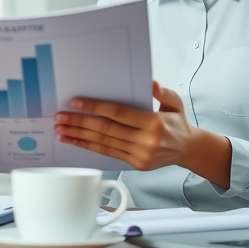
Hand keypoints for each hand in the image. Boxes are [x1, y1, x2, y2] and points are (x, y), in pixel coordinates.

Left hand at [54, 81, 231, 186]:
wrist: (188, 149)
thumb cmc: (178, 123)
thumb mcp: (175, 103)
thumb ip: (163, 93)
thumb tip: (150, 83)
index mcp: (154, 123)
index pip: (118, 113)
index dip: (95, 107)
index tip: (76, 102)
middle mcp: (145, 141)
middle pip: (105, 129)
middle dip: (80, 122)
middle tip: (60, 117)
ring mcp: (139, 155)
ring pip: (103, 143)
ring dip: (79, 136)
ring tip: (61, 130)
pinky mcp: (134, 164)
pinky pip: (107, 153)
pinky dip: (88, 146)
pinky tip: (74, 141)